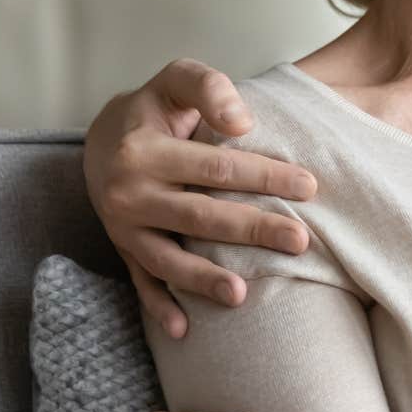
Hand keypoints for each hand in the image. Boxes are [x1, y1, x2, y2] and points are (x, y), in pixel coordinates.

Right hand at [86, 58, 318, 337]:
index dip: (265, 175)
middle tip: (299, 241)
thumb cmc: (156, 107)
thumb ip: (209, 88)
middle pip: (200, 216)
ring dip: (204, 280)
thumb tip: (242, 123)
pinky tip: (184, 331)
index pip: (216, 168)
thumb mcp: (176, 80)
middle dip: (252, 230)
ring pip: (168, 258)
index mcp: (144, 151)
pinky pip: (141, 283)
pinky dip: (160, 307)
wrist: (101, 137)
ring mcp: (123, 228)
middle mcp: (129, 193)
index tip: (310, 186)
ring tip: (244, 296)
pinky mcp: (123, 249)